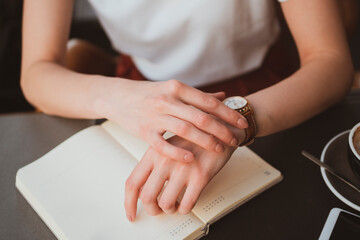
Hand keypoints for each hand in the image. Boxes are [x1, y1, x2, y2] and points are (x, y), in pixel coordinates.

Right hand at [96, 79, 246, 161]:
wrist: (117, 97)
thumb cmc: (148, 94)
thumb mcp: (172, 89)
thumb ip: (197, 96)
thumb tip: (221, 97)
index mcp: (176, 88)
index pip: (208, 102)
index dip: (227, 113)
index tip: (242, 122)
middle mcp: (167, 100)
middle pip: (200, 117)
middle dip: (221, 129)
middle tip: (235, 139)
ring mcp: (154, 116)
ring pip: (185, 129)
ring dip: (205, 141)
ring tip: (220, 149)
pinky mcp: (143, 131)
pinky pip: (162, 144)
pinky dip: (177, 151)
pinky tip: (191, 158)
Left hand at [124, 134, 239, 221]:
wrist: (220, 128)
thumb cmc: (194, 137)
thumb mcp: (168, 145)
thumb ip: (154, 163)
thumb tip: (145, 187)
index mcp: (153, 152)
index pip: (133, 183)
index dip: (129, 203)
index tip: (131, 213)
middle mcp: (165, 160)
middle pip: (147, 197)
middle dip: (152, 210)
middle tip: (158, 211)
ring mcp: (182, 168)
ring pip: (166, 203)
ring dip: (170, 210)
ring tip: (175, 205)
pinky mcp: (200, 175)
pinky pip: (188, 203)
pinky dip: (186, 208)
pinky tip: (187, 202)